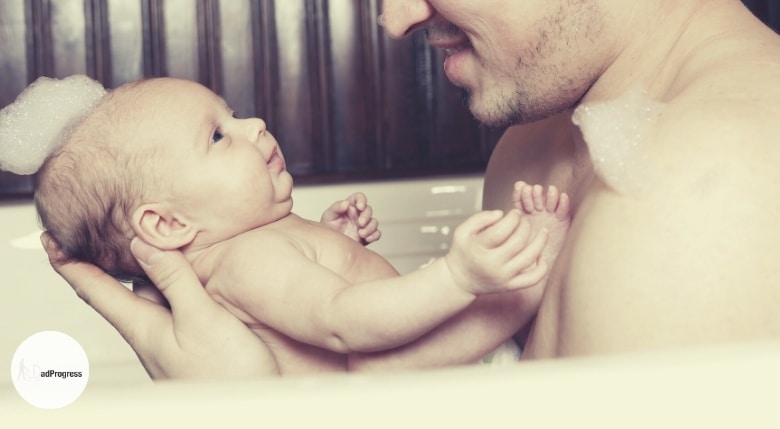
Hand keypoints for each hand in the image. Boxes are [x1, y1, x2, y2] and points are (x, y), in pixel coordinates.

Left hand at [41, 233, 278, 379]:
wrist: (248, 413)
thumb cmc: (227, 376)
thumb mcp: (200, 320)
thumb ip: (175, 281)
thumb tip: (142, 246)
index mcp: (143, 327)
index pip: (95, 289)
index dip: (69, 264)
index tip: (51, 241)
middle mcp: (152, 333)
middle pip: (122, 290)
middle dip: (108, 263)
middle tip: (99, 233)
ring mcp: (172, 340)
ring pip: (150, 298)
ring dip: (145, 272)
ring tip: (146, 244)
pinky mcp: (193, 343)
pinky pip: (173, 306)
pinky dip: (170, 285)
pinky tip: (186, 277)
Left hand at [320, 192, 380, 244]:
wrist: (329, 246)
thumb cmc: (328, 228)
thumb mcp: (329, 215)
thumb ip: (337, 207)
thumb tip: (346, 203)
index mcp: (349, 207)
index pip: (359, 198)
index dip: (362, 200)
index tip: (360, 206)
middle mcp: (358, 215)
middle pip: (368, 210)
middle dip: (366, 216)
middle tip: (360, 223)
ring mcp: (363, 226)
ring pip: (374, 222)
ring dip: (370, 227)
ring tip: (361, 233)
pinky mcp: (366, 236)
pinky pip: (376, 234)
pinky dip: (374, 236)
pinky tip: (367, 238)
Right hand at [444, 210, 548, 293]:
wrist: (459, 281)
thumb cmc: (462, 253)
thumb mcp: (462, 231)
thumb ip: (480, 218)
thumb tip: (501, 214)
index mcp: (479, 249)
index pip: (501, 230)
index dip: (513, 218)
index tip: (515, 213)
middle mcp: (492, 264)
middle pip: (518, 242)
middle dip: (525, 226)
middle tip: (524, 221)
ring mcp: (503, 277)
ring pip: (529, 258)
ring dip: (540, 242)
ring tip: (543, 232)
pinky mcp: (510, 286)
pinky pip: (533, 279)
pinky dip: (542, 267)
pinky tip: (541, 255)